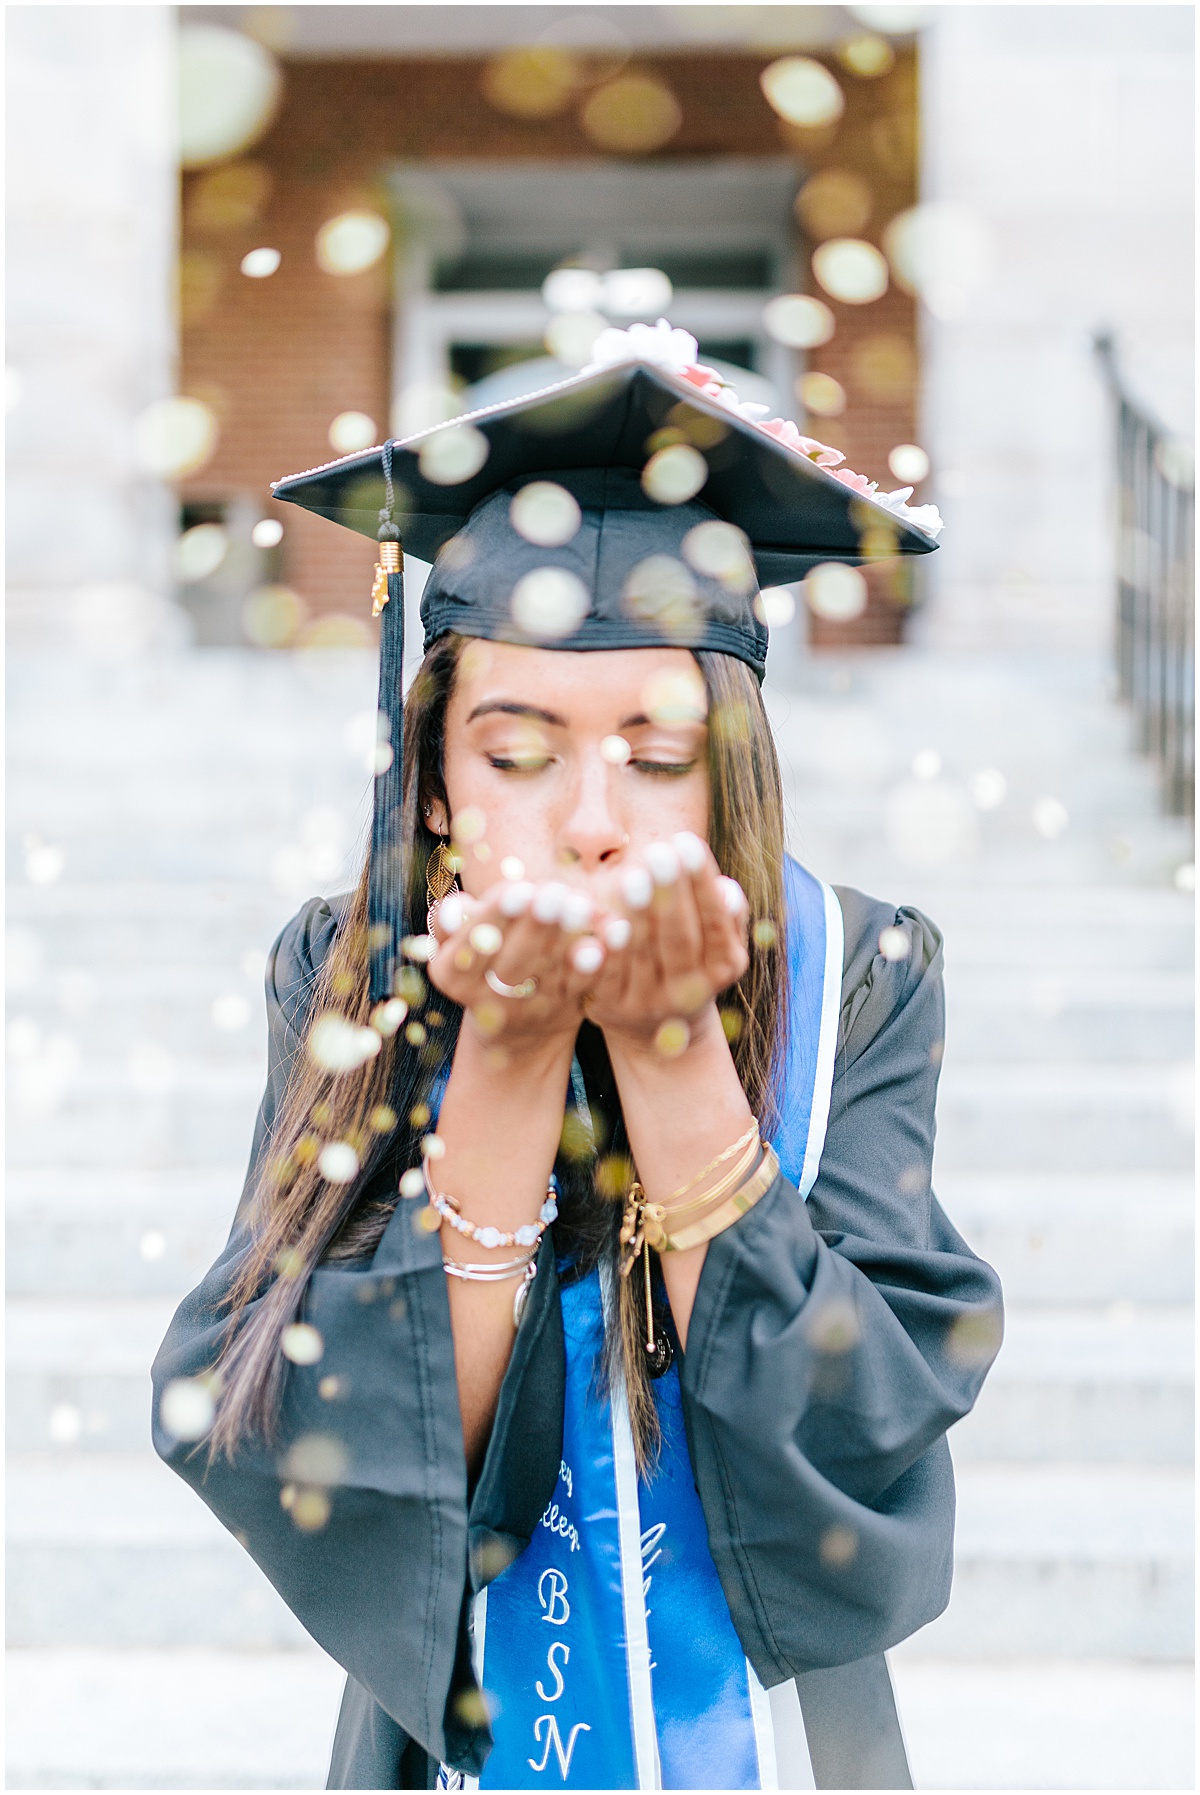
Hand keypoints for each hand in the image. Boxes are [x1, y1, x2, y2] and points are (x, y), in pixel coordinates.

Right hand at [426, 878, 609, 1051]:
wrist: (516, 1021)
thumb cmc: (484, 956)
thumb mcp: (458, 941)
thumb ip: (452, 919)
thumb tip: (455, 907)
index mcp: (452, 976)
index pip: (470, 945)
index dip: (495, 917)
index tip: (517, 890)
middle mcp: (487, 1001)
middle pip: (513, 961)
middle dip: (536, 925)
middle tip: (555, 893)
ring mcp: (530, 1010)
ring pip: (550, 971)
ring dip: (568, 937)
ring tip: (580, 905)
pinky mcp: (564, 1011)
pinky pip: (581, 985)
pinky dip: (595, 962)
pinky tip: (606, 936)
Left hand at [580, 832, 748, 1053]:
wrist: (656, 1026)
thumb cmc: (688, 961)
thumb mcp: (716, 942)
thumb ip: (725, 915)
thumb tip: (728, 889)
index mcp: (723, 967)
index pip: (714, 921)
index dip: (701, 883)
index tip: (688, 841)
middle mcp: (690, 991)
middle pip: (680, 939)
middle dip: (670, 895)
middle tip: (659, 854)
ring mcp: (650, 1003)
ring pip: (643, 955)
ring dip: (637, 916)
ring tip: (632, 876)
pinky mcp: (611, 1008)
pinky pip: (607, 976)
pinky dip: (607, 950)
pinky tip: (603, 920)